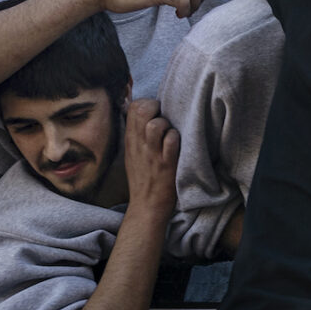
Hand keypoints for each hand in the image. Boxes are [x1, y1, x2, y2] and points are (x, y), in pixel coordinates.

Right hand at [124, 99, 181, 219]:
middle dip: (158, 108)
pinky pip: (171, 141)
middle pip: (142, 110)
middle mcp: (139, 144)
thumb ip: (139, 134)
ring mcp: (152, 154)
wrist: (147, 206)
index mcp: (131, 140)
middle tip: (165, 120)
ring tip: (170, 135)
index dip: (148, 103)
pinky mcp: (166, 165)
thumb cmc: (144, 178)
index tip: (157, 113)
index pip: (134, 107)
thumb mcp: (134, 153)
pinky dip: (177, 139)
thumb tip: (148, 115)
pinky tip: (178, 146)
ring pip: (156, 125)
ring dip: (167, 125)